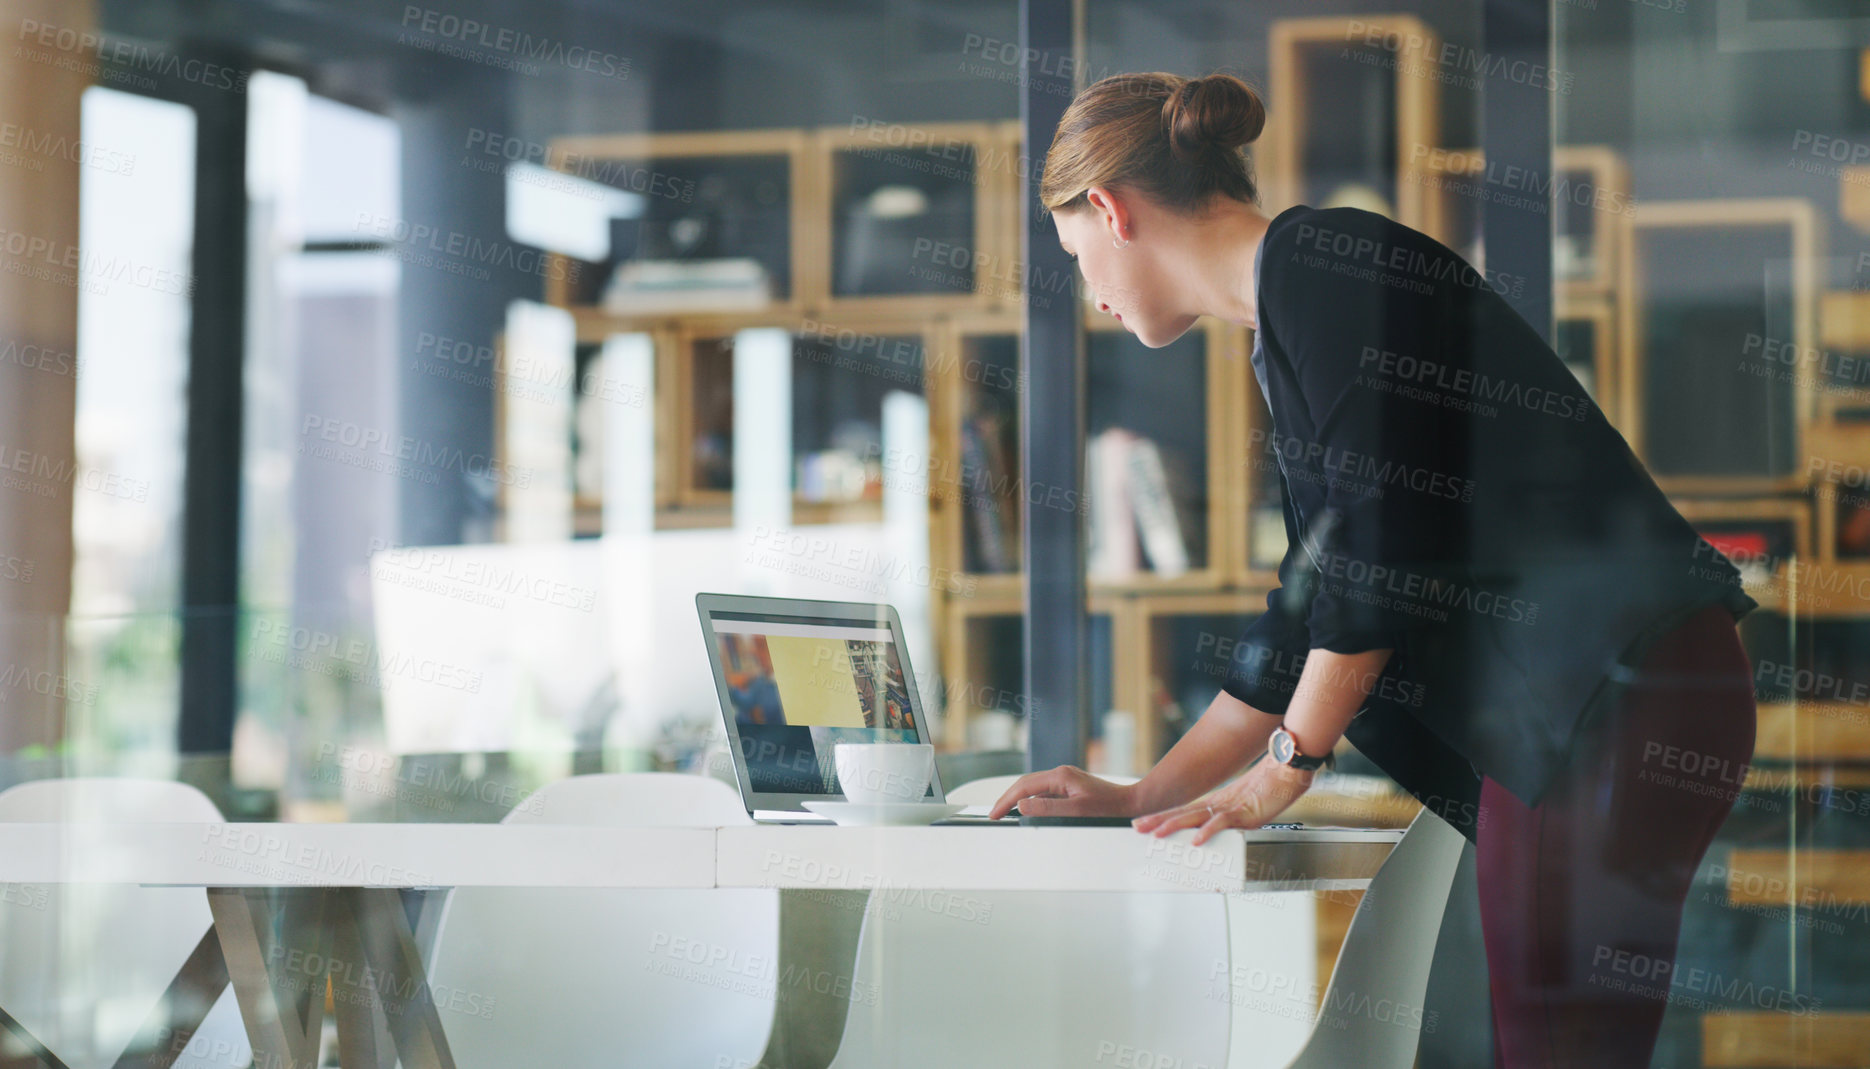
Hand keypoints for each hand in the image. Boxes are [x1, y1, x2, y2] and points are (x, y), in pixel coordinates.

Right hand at [987, 765, 1137, 818]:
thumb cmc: (1107, 806)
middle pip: (1025, 784)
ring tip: (1004, 813)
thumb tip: (1022, 805)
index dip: (1006, 801)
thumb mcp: (1076, 810)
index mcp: (1060, 776)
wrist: (1128, 802)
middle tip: (994, 814)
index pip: (1024, 787)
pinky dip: (1030, 800)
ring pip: (1033, 787)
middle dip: (1007, 799)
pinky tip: (1025, 809)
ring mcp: (1064, 779)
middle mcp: (1060, 773)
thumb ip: (1047, 807)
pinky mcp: (1068, 785)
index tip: (995, 813)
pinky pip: (1043, 791)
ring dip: (1017, 799)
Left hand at [1130, 760, 1312, 845]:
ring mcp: (1229, 808)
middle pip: (1182, 814)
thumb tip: (1213, 830)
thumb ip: (1226, 818)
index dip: (1162, 817)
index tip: (1142, 823)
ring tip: (1157, 834)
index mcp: (1215, 804)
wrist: (1286, 774)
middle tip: (1137, 827)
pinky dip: (1208, 832)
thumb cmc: (1268, 790)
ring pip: (1195, 817)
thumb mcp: (1242, 808)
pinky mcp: (1243, 813)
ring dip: (1174, 826)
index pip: (1183, 812)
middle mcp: (1217, 805)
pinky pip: (1222, 824)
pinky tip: (1196, 840)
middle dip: (1158, 821)